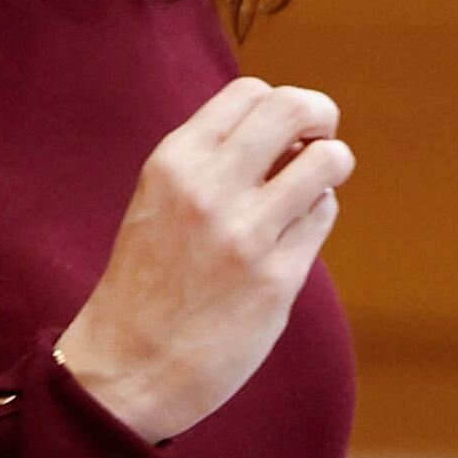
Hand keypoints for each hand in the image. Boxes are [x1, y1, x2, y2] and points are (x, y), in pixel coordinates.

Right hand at [52, 79, 351, 443]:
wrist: (127, 364)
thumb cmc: (148, 279)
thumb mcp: (159, 200)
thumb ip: (212, 162)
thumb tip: (289, 130)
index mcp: (172, 162)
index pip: (250, 92)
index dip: (277, 104)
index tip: (281, 131)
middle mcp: (208, 188)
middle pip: (295, 108)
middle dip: (320, 115)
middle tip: (317, 140)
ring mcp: (246, 233)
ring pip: (328, 160)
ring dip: (330, 165)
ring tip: (310, 187)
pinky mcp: (278, 279)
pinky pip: (323, 215)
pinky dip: (316, 216)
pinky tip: (289, 237)